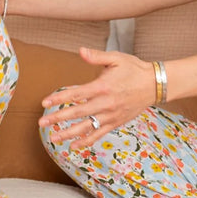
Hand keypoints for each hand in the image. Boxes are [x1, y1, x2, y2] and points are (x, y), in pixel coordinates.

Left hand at [38, 47, 155, 149]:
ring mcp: (111, 115)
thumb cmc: (134, 69)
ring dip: (69, 133)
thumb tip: (80, 51)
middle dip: (58, 119)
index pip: (76, 94)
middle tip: (42, 124)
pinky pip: (99, 134)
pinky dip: (86, 141)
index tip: (45, 103)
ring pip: (86, 127)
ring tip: (53, 138)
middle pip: (77, 113)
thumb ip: (96, 56)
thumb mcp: (116, 58)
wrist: (154, 84)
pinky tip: (74, 146)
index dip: (59, 98)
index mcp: (103, 86)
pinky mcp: (116, 122)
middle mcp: (105, 103)